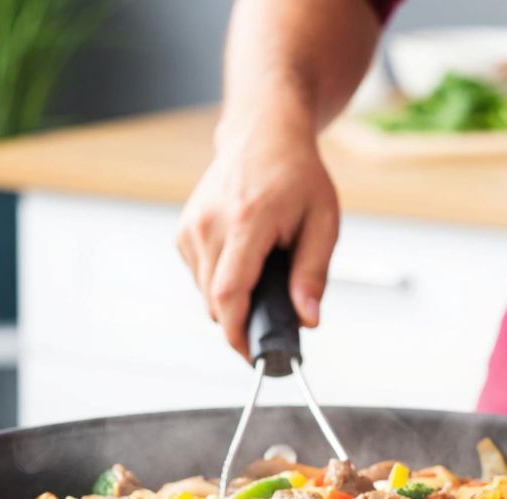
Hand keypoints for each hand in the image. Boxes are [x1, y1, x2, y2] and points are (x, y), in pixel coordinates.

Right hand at [176, 110, 338, 358]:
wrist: (262, 134)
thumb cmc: (296, 174)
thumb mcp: (323, 222)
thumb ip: (313, 274)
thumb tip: (308, 319)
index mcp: (246, 221)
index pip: (229, 293)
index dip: (237, 334)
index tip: (251, 356)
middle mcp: (210, 224)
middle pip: (215, 301)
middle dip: (241, 321)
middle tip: (273, 320)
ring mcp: (191, 226)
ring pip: (204, 292)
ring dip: (231, 300)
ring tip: (262, 277)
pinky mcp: (183, 230)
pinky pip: (198, 276)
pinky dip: (219, 281)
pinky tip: (242, 260)